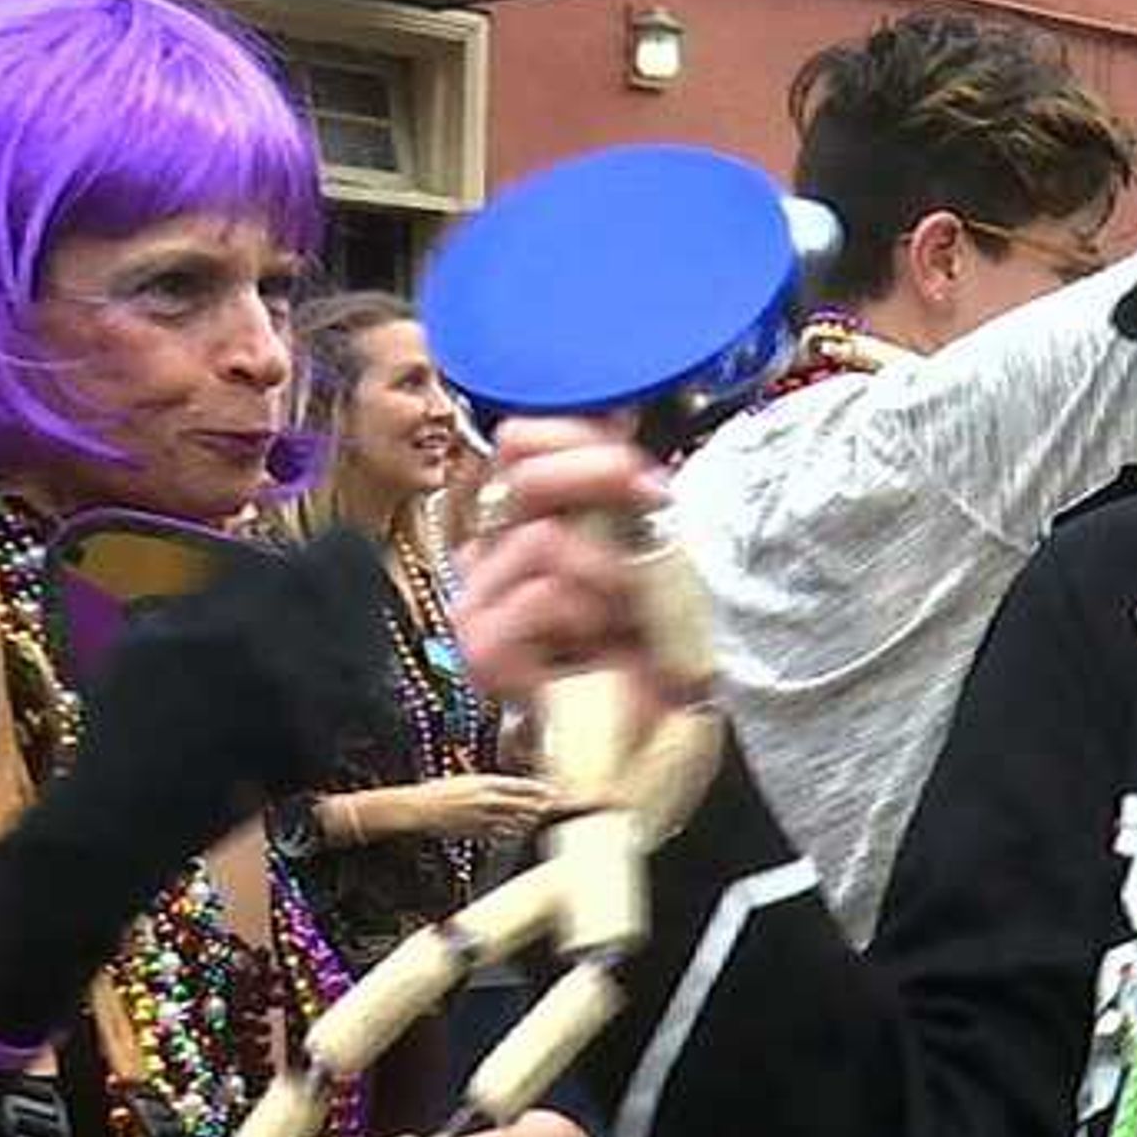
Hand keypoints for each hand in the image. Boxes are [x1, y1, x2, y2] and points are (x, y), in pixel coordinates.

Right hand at [388, 773, 556, 842]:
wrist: (419, 809)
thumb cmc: (440, 792)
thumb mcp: (467, 780)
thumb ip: (490, 786)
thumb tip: (510, 789)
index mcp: (486, 783)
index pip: (522, 786)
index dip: (539, 790)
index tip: (550, 791)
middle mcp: (488, 800)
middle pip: (525, 805)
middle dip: (540, 806)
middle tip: (549, 806)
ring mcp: (484, 818)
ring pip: (517, 821)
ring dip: (528, 819)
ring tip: (535, 817)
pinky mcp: (478, 832)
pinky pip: (503, 833)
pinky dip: (513, 831)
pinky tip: (516, 828)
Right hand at [456, 418, 693, 718]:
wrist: (659, 729)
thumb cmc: (656, 638)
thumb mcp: (647, 541)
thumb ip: (619, 482)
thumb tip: (616, 407)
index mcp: (524, 521)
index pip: (521, 441)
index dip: (582, 437)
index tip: (643, 465)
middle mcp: (490, 554)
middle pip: (522, 470)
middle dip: (601, 478)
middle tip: (653, 504)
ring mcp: (478, 602)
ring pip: (542, 535)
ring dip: (609, 567)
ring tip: (626, 611)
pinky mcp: (482, 647)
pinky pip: (544, 591)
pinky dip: (590, 611)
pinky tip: (602, 645)